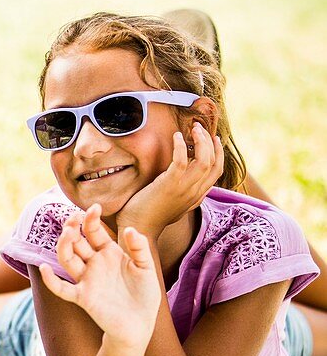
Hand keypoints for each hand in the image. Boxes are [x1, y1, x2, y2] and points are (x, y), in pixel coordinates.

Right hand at [39, 204, 161, 348]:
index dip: (91, 219)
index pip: (94, 231)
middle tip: (73, 218)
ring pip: (67, 260)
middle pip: (76, 242)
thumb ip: (139, 248)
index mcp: (108, 253)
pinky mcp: (83, 297)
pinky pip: (62, 289)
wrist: (140, 324)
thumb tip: (130, 229)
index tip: (94, 208)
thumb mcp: (147, 268)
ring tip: (67, 234)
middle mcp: (94, 264)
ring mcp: (86, 280)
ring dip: (64, 246)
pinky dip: (50, 280)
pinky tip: (44, 269)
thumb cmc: (144, 296)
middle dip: (72, 228)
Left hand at [118, 121, 223, 237]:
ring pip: (204, 160)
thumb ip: (183, 192)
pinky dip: (181, 146)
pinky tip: (176, 136)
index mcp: (197, 196)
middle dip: (210, 142)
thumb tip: (184, 178)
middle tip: (200, 128)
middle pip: (214, 163)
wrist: (138, 228)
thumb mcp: (174, 203)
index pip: (217, 171)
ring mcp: (184, 189)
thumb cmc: (150, 214)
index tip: (213, 138)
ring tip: (193, 128)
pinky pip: (182, 161)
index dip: (218, 152)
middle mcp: (194, 192)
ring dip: (200, 141)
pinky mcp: (169, 185)